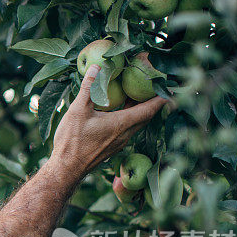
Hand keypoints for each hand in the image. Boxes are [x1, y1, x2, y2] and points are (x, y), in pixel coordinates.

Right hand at [50, 64, 167, 178]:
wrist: (66, 169)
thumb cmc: (72, 141)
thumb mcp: (78, 110)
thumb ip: (89, 88)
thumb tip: (97, 67)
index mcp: (122, 124)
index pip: (150, 109)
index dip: (161, 98)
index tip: (170, 87)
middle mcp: (125, 134)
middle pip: (146, 116)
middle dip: (152, 102)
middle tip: (153, 88)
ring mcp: (119, 143)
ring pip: (136, 124)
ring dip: (139, 111)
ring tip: (136, 97)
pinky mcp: (111, 148)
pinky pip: (127, 130)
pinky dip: (129, 119)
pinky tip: (118, 113)